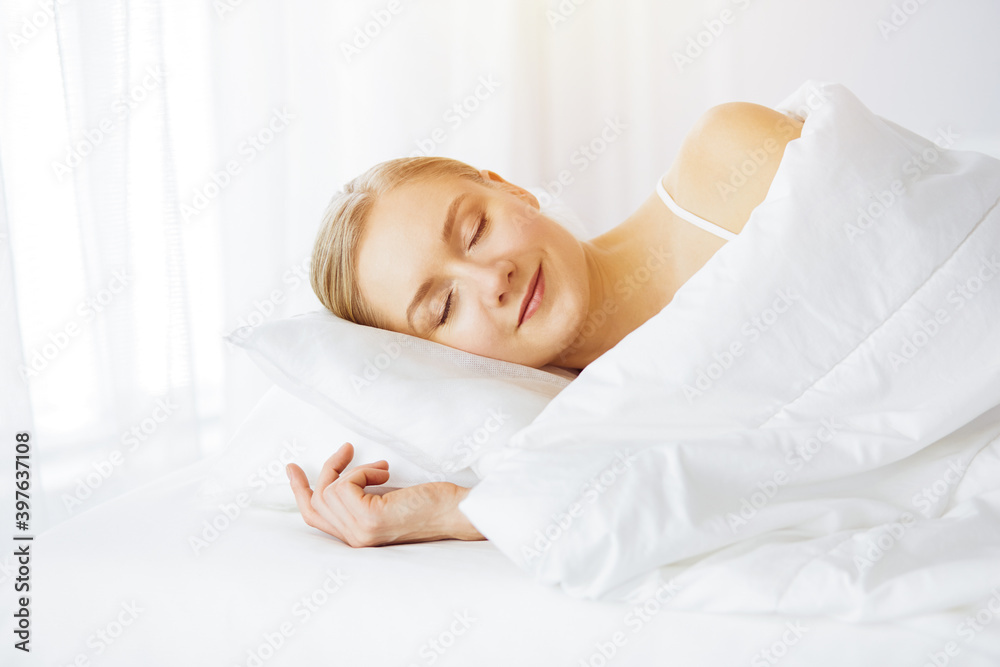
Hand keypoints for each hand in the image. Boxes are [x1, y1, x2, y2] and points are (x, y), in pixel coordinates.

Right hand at [286, 442, 483, 546]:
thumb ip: (361, 496)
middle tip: (347, 449)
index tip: (291, 468)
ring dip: (356, 469)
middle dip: (328, 470)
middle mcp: (354, 539)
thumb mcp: (385, 499)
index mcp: (357, 537)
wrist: (456, 511)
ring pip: (330, 489)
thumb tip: (341, 474)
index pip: (314, 518)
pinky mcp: (369, 518)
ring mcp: (360, 531)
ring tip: (384, 468)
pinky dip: (363, 471)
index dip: (299, 492)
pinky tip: (386, 473)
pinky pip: (346, 484)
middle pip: (316, 501)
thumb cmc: (428, 502)